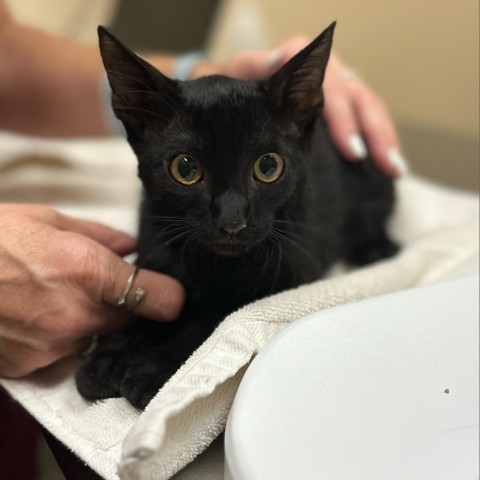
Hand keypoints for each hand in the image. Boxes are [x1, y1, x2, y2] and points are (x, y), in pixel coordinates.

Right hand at [0, 205, 183, 377]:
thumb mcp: (49, 220)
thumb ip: (100, 235)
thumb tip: (130, 246)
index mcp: (88, 272)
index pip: (157, 299)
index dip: (167, 297)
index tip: (168, 295)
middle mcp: (76, 315)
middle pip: (130, 321)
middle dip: (125, 306)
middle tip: (102, 287)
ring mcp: (53, 345)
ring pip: (96, 337)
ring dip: (89, 322)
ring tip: (56, 296)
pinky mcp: (30, 366)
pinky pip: (63, 352)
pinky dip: (59, 337)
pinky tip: (35, 315)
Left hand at [214, 36, 407, 176]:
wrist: (231, 99)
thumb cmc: (229, 91)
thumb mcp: (229, 77)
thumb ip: (248, 68)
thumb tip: (277, 60)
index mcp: (293, 56)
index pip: (325, 79)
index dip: (337, 110)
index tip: (348, 147)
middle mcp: (319, 70)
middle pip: (352, 90)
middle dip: (364, 126)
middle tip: (369, 160)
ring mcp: (333, 88)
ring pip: (366, 103)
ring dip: (382, 135)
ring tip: (394, 169)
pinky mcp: (341, 108)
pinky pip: (368, 117)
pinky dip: (380, 138)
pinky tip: (391, 165)